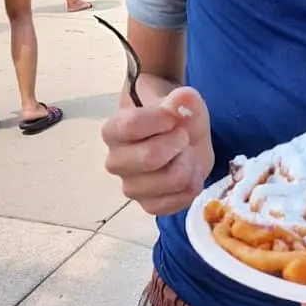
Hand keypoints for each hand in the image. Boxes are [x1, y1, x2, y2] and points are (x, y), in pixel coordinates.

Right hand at [102, 86, 214, 215]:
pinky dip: (193, 183)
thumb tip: (184, 99)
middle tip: (182, 135)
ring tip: (185, 152)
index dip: (160, 119)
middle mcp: (115, 162)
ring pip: (173, 179)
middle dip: (178, 142)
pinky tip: (189, 170)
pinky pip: (179, 200)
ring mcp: (131, 188)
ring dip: (189, 162)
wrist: (179, 134)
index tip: (172, 117)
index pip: (131, 125)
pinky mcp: (149, 206)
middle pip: (151, 156)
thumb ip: (182, 99)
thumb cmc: (172, 115)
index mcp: (112, 131)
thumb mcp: (181, 101)